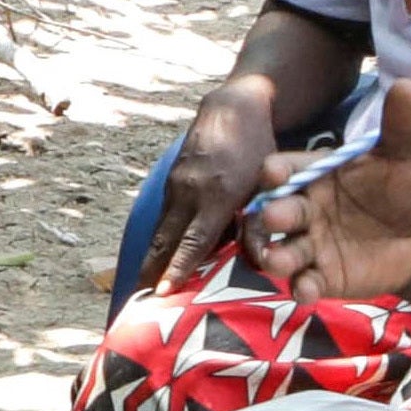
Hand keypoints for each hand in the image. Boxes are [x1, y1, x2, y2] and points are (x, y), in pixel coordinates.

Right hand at [146, 78, 286, 291]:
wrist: (234, 109)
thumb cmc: (260, 151)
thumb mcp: (270, 186)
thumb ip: (262, 224)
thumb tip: (256, 262)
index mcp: (218, 196)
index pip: (195, 240)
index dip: (178, 268)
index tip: (163, 292)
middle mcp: (190, 192)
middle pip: (166, 240)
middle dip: (151, 271)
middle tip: (139, 301)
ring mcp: (176, 186)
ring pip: (161, 230)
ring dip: (151, 258)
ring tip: (142, 286)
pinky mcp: (172, 182)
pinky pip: (164, 217)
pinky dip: (159, 241)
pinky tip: (156, 258)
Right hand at [245, 77, 410, 304]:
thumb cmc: (401, 188)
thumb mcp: (404, 155)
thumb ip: (399, 124)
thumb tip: (409, 83)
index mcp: (313, 176)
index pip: (285, 170)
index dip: (276, 172)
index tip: (272, 173)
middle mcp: (302, 210)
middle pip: (276, 212)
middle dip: (272, 216)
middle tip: (274, 219)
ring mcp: (308, 245)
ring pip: (282, 250)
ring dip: (276, 257)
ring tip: (278, 263)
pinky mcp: (319, 276)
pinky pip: (304, 283)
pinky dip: (302, 289)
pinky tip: (306, 293)